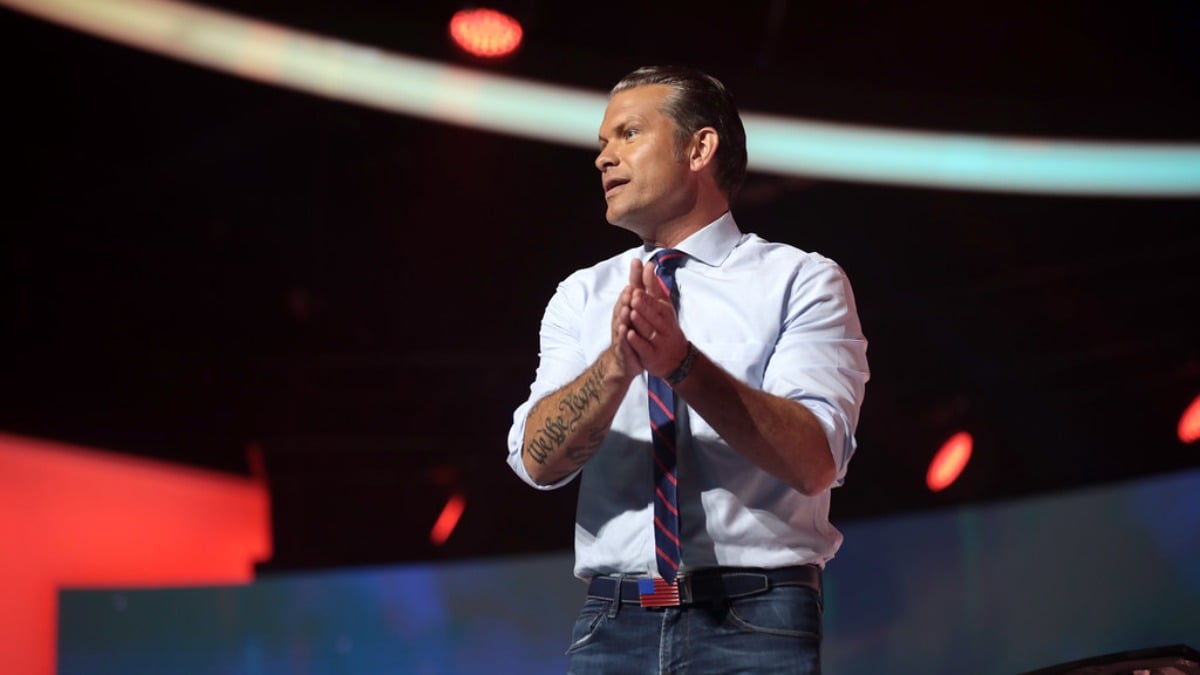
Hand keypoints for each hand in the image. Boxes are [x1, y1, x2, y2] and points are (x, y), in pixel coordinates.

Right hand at [608, 258, 645, 380]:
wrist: (626, 361)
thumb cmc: (632, 331)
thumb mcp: (639, 309)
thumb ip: (642, 288)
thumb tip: (646, 264)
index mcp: (627, 308)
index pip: (631, 291)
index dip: (634, 278)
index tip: (637, 264)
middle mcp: (622, 318)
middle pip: (623, 304)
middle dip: (626, 296)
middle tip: (631, 288)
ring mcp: (620, 333)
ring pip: (621, 322)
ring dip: (623, 314)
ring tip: (627, 307)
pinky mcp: (622, 348)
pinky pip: (622, 341)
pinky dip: (622, 335)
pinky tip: (624, 330)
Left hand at [626, 257, 687, 377]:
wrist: (677, 358)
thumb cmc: (666, 326)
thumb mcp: (662, 305)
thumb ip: (653, 287)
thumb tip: (648, 264)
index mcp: (664, 310)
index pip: (657, 296)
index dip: (649, 286)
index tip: (644, 275)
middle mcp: (663, 324)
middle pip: (653, 313)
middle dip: (644, 304)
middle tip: (635, 295)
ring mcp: (658, 340)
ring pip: (649, 329)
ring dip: (640, 321)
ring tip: (631, 312)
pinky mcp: (651, 355)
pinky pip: (644, 347)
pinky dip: (637, 341)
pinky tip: (629, 334)